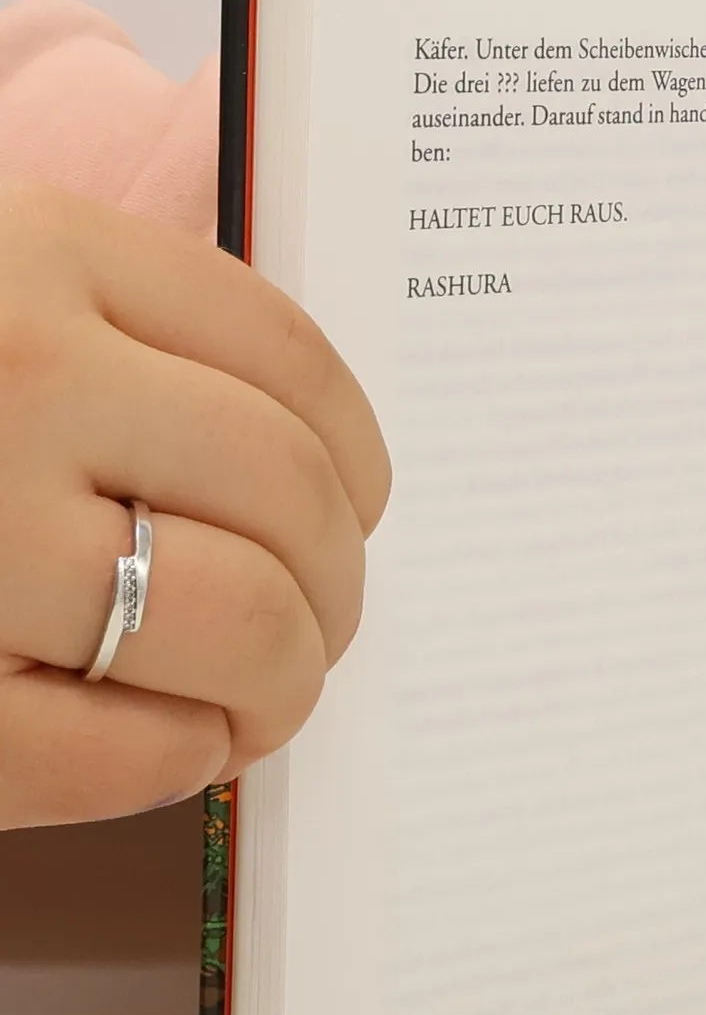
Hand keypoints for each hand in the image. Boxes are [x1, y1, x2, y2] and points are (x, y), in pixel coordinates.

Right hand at [0, 181, 388, 826]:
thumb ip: (102, 326)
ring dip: (287, 680)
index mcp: (31, 253)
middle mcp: (11, 378)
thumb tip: (303, 466)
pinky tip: (183, 746)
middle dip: (337, 584)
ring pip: (237, 627)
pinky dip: (186, 761)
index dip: (358, 461)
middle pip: (291, 502)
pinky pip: (121, 753)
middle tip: (324, 619)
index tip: (361, 506)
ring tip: (266, 691)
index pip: (291, 367)